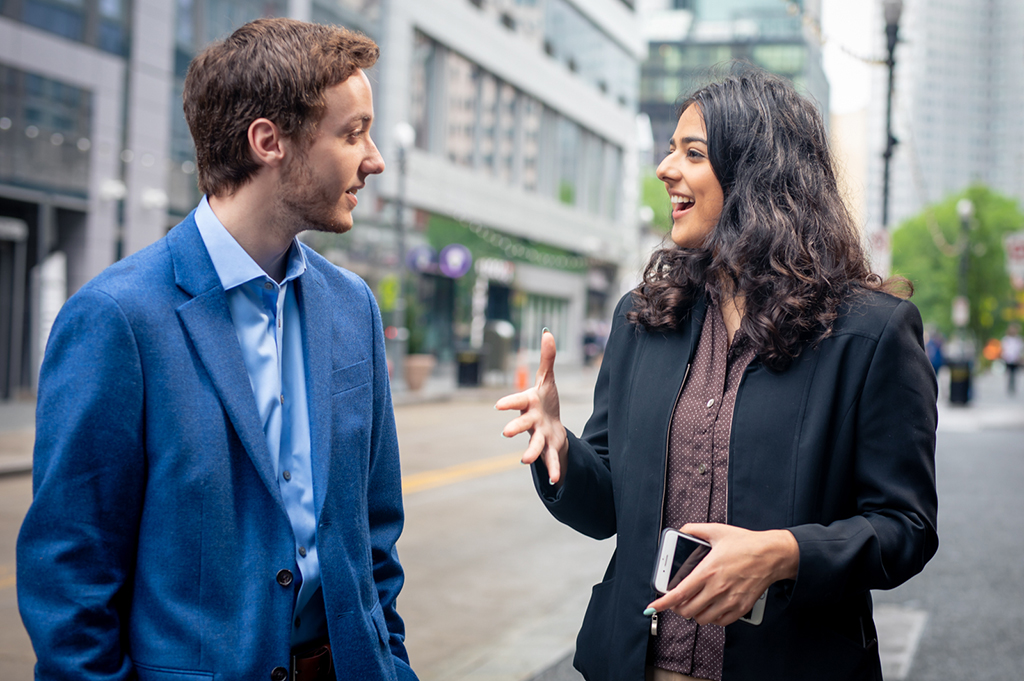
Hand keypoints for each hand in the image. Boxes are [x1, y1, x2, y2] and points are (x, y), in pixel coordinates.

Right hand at [495, 330, 568, 483]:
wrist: (551, 424)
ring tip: (524, 460)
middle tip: (506, 433)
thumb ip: (547, 358)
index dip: (509, 403)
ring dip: (530, 452)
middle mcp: (531, 421)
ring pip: (535, 445)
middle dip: (515, 427)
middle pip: (523, 424)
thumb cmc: (545, 400)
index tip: (498, 406)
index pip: (518, 401)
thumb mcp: (547, 379)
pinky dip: (553, 470)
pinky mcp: (550, 448)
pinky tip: (555, 480)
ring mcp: (540, 436)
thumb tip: (548, 332)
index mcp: (530, 403)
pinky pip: (551, 459)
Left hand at [645, 523, 798, 626]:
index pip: (679, 594)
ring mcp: (729, 600)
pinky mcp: (740, 608)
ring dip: (694, 613)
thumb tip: (682, 531)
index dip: (663, 603)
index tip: (653, 606)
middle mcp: (717, 589)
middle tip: (677, 601)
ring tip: (694, 603)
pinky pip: (720, 622)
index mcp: (708, 571)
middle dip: (677, 608)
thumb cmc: (746, 544)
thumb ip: (695, 530)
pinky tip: (711, 607)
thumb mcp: (717, 531)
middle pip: (688, 610)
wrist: (772, 555)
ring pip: (702, 619)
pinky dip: (712, 618)